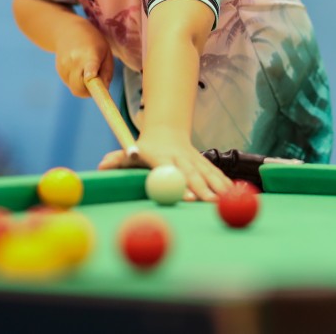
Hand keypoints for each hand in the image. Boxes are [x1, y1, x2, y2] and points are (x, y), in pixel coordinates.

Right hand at [53, 20, 112, 97]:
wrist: (68, 30)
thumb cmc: (93, 42)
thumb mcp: (106, 52)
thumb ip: (107, 72)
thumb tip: (104, 88)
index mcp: (90, 53)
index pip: (89, 65)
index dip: (90, 72)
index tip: (90, 76)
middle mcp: (74, 60)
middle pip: (80, 87)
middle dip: (89, 91)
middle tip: (97, 82)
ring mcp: (64, 66)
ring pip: (75, 88)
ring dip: (84, 86)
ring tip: (88, 70)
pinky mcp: (59, 71)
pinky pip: (71, 84)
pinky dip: (78, 82)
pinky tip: (79, 69)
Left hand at [97, 131, 232, 200]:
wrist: (167, 131)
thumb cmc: (145, 149)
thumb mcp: (129, 152)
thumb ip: (117, 160)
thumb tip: (101, 165)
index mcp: (161, 156)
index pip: (170, 169)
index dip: (179, 182)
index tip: (186, 197)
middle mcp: (180, 157)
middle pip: (192, 173)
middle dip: (202, 188)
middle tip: (210, 203)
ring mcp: (194, 159)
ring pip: (209, 172)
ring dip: (218, 186)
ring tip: (227, 200)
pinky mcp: (204, 162)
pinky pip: (216, 172)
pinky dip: (225, 182)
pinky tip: (234, 193)